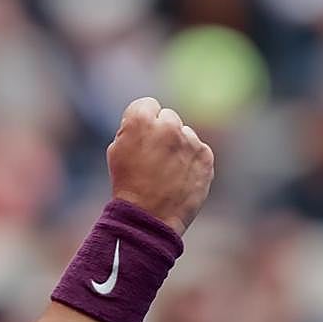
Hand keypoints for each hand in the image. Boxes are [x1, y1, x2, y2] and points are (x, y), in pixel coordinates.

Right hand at [107, 97, 214, 235]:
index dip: (143, 121)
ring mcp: (190, 140)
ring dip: (178, 146)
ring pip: (185, 134)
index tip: (141, 137)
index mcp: (141, 120)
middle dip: (163, 131)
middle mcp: (168, 125)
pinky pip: (198, 149)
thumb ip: (133, 128)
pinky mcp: (205, 156)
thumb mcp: (116, 150)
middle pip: (168, 117)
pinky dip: (191, 160)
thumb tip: (149, 120)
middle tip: (154, 156)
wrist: (148, 217)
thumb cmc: (127, 184)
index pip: (147, 104)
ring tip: (167, 171)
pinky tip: (179, 177)